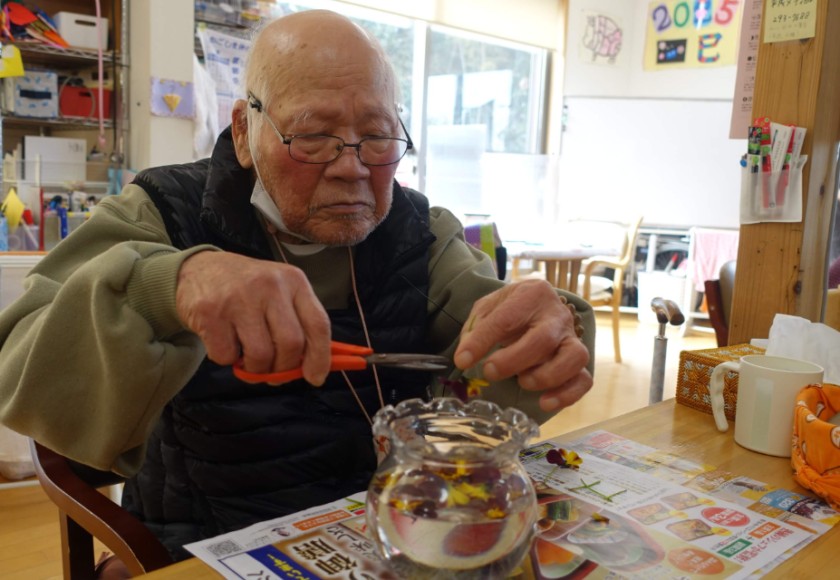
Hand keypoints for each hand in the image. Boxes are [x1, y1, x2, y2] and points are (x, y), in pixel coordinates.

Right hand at [176, 251, 331, 384]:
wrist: (199, 268)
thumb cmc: (247, 287)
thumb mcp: (280, 292)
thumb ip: (298, 322)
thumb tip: (313, 367)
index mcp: (294, 280)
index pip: (318, 324)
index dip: (320, 357)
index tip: (315, 378)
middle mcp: (269, 285)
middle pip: (291, 344)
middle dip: (283, 369)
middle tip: (272, 373)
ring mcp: (238, 297)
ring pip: (260, 356)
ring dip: (255, 369)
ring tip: (248, 359)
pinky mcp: (210, 311)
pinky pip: (226, 356)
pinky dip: (227, 359)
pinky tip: (224, 342)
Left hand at [454, 280, 591, 411]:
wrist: (533, 307)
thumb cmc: (509, 309)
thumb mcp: (487, 309)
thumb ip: (475, 330)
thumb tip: (465, 358)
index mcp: (533, 294)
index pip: (507, 318)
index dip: (483, 341)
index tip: (463, 360)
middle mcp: (558, 315)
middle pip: (544, 338)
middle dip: (514, 360)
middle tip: (490, 370)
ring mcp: (572, 338)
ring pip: (574, 357)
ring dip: (546, 375)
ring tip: (522, 382)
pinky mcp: (578, 361)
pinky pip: (584, 380)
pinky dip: (567, 395)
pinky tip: (545, 403)